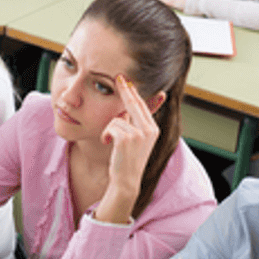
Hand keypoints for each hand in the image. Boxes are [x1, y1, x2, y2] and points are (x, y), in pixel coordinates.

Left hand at [95, 75, 160, 223]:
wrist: (125, 181)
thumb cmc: (126, 160)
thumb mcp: (134, 139)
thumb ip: (133, 123)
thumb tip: (126, 107)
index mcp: (153, 129)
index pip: (141, 105)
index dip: (132, 92)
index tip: (125, 80)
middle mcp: (149, 130)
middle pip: (134, 103)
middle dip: (125, 89)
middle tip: (118, 77)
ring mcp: (139, 134)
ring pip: (117, 119)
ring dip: (108, 129)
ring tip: (110, 141)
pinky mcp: (127, 139)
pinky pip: (110, 127)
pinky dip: (105, 134)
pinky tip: (107, 143)